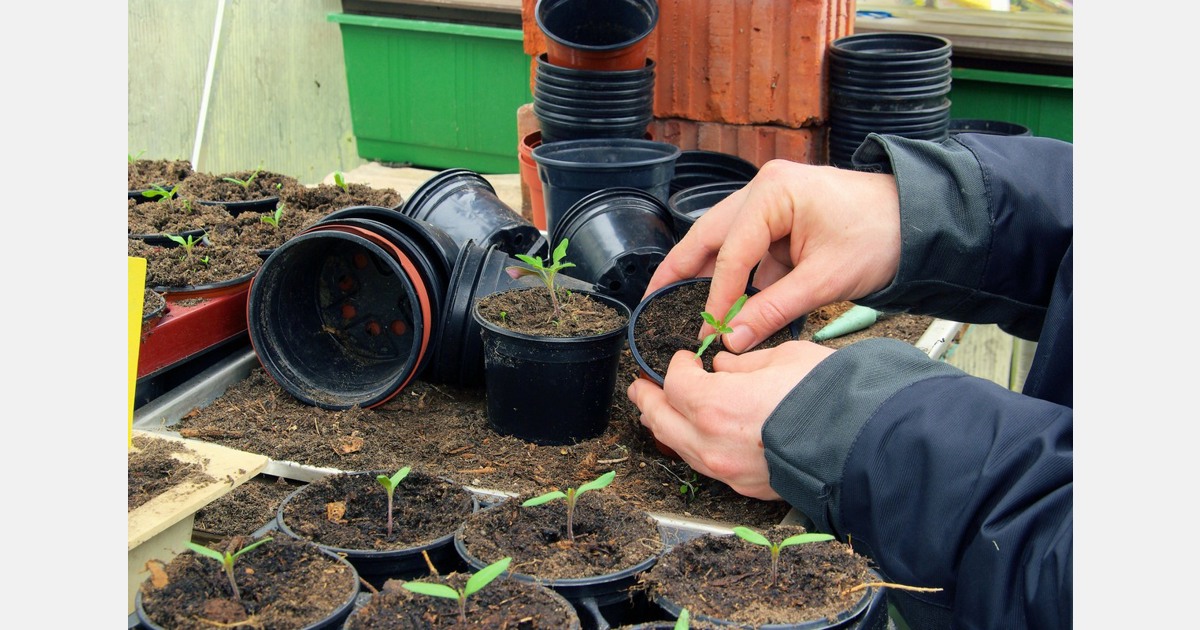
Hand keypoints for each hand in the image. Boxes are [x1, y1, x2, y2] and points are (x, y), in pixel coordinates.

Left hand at [626, 341, 833, 499]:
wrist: (862, 444)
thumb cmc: (828, 398)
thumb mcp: (782, 358)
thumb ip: (742, 363)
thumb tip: (723, 368)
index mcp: (714, 405)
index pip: (675, 383)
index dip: (675, 365)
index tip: (684, 358)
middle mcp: (712, 443)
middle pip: (660, 419)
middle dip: (648, 398)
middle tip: (641, 385)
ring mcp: (726, 471)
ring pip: (678, 448)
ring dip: (665, 425)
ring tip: (658, 410)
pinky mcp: (744, 487)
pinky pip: (704, 465)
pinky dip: (692, 446)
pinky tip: (694, 435)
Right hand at [644, 160, 901, 352]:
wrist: (921, 220)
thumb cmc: (881, 236)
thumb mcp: (826, 279)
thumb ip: (774, 309)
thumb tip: (733, 340)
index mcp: (773, 193)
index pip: (730, 252)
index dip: (715, 298)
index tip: (705, 332)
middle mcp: (764, 188)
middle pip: (709, 235)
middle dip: (681, 271)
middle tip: (651, 302)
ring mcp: (771, 200)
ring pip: (724, 240)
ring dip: (707, 274)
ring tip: (678, 305)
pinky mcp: (781, 217)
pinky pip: (747, 248)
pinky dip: (737, 275)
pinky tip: (726, 303)